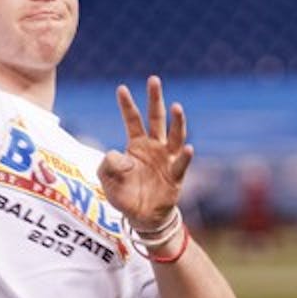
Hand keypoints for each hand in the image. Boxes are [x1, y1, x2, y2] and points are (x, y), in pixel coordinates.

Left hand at [97, 76, 193, 230]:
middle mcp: (154, 147)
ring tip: (177, 106)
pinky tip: (189, 147)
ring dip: (177, 122)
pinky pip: (182, 164)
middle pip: (156, 119)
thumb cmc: (125, 195)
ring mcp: (167, 160)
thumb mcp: (107, 180)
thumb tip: (114, 152)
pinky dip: (186, 156)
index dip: (127, 105)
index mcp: (136, 145)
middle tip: (153, 79)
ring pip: (174, 136)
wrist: (142, 218)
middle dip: (155, 99)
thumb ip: (107, 165)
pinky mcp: (176, 176)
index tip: (121, 88)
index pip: (132, 120)